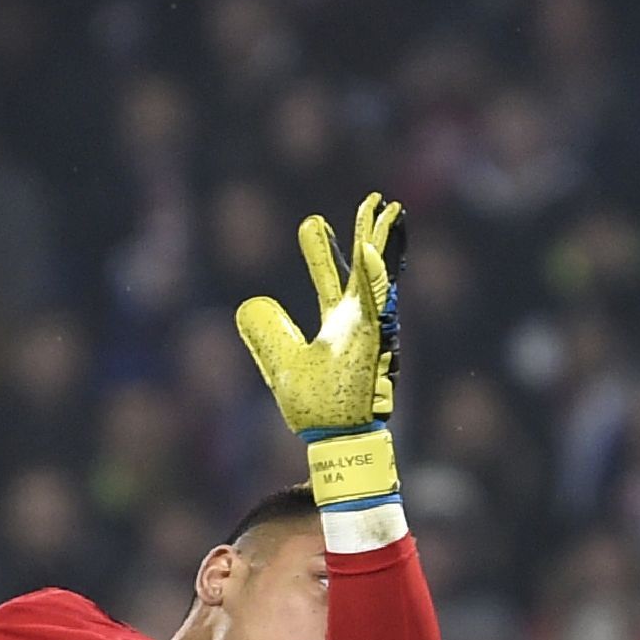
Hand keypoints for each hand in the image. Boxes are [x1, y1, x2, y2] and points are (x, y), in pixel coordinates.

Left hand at [234, 192, 405, 518]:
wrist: (334, 440)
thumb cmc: (316, 408)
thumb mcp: (281, 362)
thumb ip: (267, 333)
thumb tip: (251, 302)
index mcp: (340, 324)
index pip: (333, 277)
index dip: (323, 250)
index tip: (312, 221)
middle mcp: (360, 322)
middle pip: (366, 267)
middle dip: (369, 233)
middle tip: (374, 199)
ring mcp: (371, 329)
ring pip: (380, 276)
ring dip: (383, 242)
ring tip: (387, 208)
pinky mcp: (374, 342)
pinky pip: (377, 304)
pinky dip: (374, 277)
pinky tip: (371, 249)